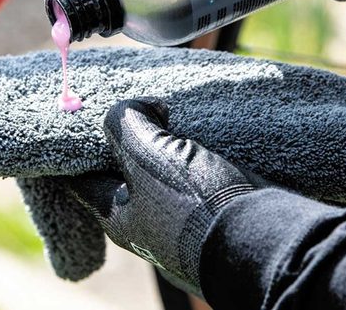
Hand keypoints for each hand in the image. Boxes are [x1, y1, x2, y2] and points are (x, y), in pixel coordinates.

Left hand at [66, 98, 265, 295]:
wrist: (266, 240)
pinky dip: (197, 154)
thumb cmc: (196, 205)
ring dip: (169, 144)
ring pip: (165, 173)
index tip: (82, 117)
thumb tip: (136, 107)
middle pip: (126, 173)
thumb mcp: (148, 154)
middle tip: (140, 104)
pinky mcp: (217, 213)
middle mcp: (147, 223)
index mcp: (119, 217)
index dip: (78, 148)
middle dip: (131, 139)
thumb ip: (126, 122)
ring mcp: (184, 221)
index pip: (81, 179)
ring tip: (173, 111)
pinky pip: (198, 177)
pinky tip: (205, 132)